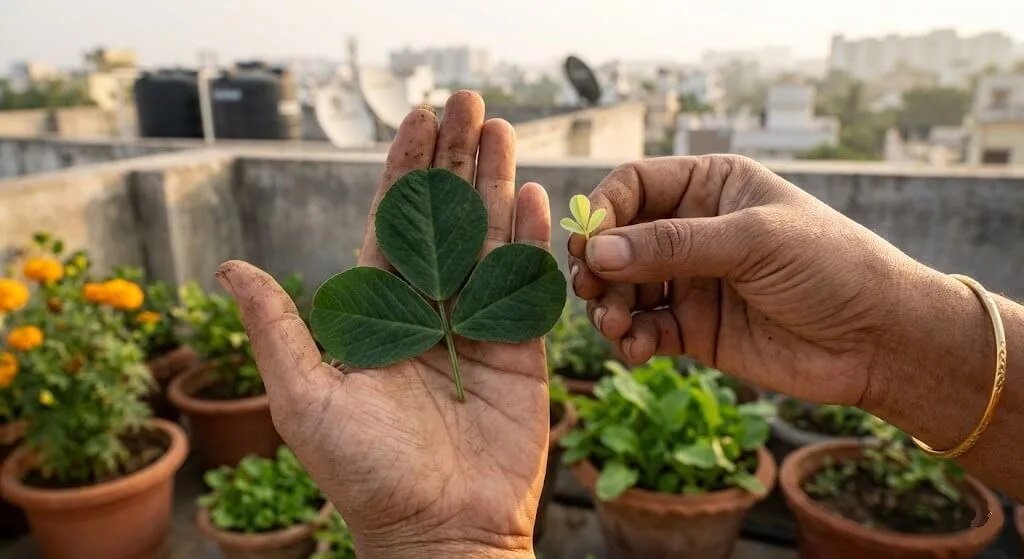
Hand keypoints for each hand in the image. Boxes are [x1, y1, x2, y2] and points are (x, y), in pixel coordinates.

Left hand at [216, 92, 545, 558]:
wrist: (438, 531)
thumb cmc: (363, 474)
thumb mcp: (305, 397)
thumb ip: (277, 328)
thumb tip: (231, 267)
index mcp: (380, 313)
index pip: (392, 225)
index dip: (405, 171)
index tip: (418, 121)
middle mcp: (430, 311)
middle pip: (445, 219)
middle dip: (455, 159)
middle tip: (467, 101)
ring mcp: (478, 328)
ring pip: (487, 240)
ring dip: (495, 182)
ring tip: (502, 129)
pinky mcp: (521, 353)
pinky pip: (525, 288)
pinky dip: (529, 242)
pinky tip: (531, 197)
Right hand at [568, 155, 937, 408]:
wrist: (880, 341)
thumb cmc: (832, 267)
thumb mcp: (754, 242)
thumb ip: (674, 245)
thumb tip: (599, 250)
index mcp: (710, 187)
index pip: (634, 186)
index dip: (604, 211)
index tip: (589, 244)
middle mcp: (693, 230)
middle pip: (618, 240)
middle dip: (598, 266)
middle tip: (591, 291)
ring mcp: (691, 281)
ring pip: (623, 288)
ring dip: (608, 307)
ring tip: (615, 327)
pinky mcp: (693, 329)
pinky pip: (644, 330)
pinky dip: (631, 340)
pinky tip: (637, 349)